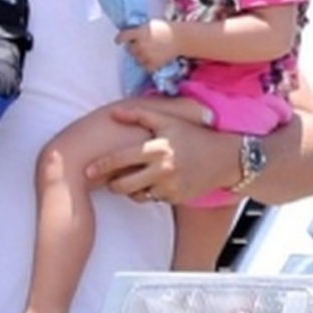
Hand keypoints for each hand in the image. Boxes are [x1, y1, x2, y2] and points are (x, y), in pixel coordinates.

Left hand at [85, 105, 240, 203]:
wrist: (225, 159)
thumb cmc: (194, 135)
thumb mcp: (169, 120)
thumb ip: (140, 115)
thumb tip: (113, 113)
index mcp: (157, 148)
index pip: (120, 160)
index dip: (101, 167)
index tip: (86, 171)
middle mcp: (162, 170)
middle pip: (123, 185)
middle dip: (112, 184)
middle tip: (109, 181)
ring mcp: (169, 187)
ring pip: (137, 195)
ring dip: (131, 190)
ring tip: (135, 179)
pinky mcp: (176, 199)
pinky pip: (154, 199)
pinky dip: (150, 193)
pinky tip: (156, 182)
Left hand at [117, 20, 179, 72]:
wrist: (181, 38)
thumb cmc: (166, 28)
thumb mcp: (150, 24)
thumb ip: (140, 30)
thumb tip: (132, 35)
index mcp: (139, 33)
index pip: (124, 36)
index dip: (119, 39)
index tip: (118, 41)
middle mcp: (140, 45)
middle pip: (130, 49)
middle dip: (134, 47)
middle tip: (142, 45)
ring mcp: (146, 55)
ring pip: (137, 59)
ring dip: (140, 56)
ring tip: (149, 52)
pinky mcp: (153, 64)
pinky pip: (145, 67)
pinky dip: (147, 65)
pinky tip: (153, 59)